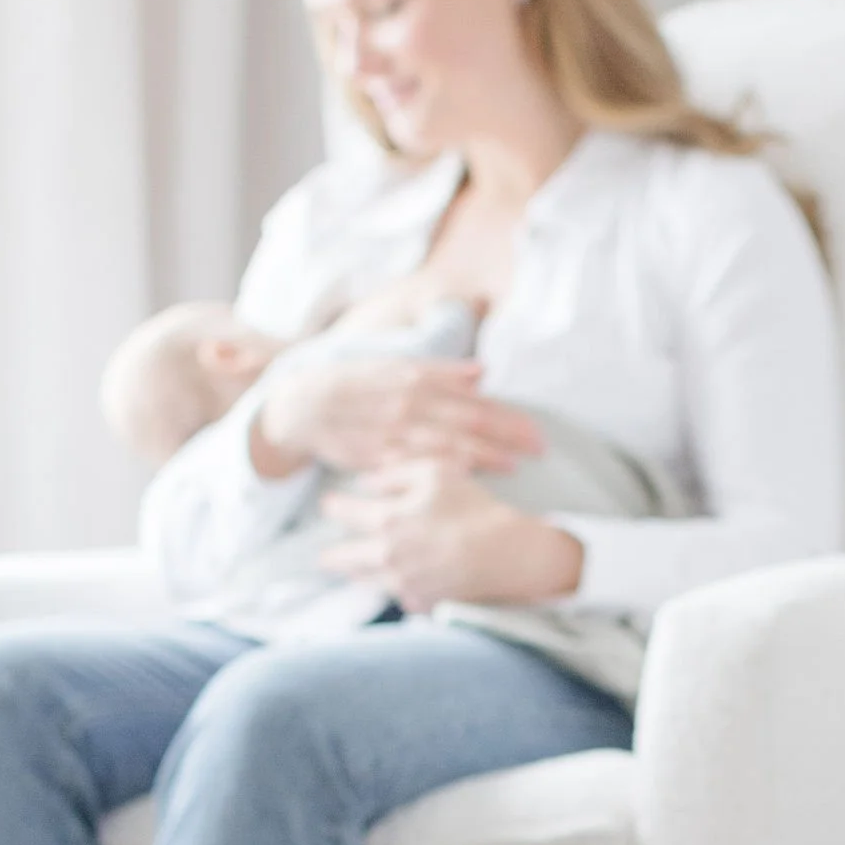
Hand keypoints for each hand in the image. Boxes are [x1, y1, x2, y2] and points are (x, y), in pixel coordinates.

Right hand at [249, 354, 539, 482]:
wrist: (303, 405)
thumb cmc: (358, 385)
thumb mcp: (396, 367)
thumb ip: (442, 372)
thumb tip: (484, 373)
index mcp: (418, 380)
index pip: (475, 400)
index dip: (509, 416)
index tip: (537, 431)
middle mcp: (410, 403)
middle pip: (468, 420)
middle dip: (507, 436)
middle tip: (541, 449)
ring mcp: (393, 431)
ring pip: (446, 442)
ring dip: (483, 455)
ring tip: (514, 466)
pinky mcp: (377, 456)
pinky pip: (415, 464)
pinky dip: (441, 469)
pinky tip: (465, 478)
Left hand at [320, 459, 584, 611]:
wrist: (505, 555)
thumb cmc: (473, 507)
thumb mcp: (435, 474)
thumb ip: (395, 473)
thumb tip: (367, 481)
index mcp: (386, 521)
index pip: (345, 512)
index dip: (335, 506)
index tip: (328, 504)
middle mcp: (386, 557)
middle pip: (345, 559)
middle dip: (333, 557)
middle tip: (323, 558)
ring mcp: (402, 584)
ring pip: (368, 582)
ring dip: (357, 576)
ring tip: (352, 573)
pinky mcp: (421, 603)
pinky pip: (399, 597)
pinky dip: (395, 590)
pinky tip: (398, 585)